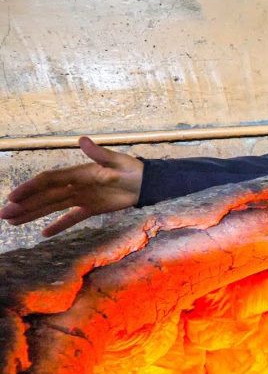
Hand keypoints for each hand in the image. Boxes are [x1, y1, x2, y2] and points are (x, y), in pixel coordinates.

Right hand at [1, 137, 142, 236]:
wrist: (147, 183)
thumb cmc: (132, 169)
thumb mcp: (117, 161)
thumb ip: (99, 154)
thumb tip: (83, 140)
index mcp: (77, 173)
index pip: (48, 181)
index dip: (29, 188)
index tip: (12, 197)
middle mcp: (75, 185)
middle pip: (44, 197)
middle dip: (23, 205)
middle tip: (3, 215)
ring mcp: (82, 198)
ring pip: (52, 207)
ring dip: (32, 214)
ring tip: (12, 222)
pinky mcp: (91, 208)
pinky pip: (72, 218)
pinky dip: (59, 225)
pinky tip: (44, 234)